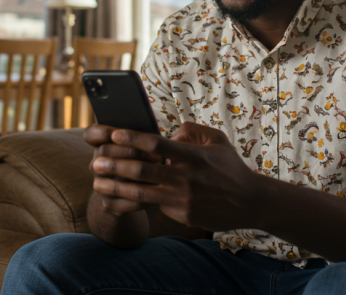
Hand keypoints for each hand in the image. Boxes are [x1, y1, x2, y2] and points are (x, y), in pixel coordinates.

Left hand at [91, 122, 260, 230]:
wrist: (250, 202)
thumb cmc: (230, 167)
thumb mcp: (216, 140)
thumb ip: (190, 131)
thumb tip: (167, 135)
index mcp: (193, 155)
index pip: (157, 145)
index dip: (133, 138)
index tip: (113, 134)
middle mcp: (185, 177)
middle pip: (142, 170)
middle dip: (115, 165)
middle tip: (96, 162)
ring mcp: (183, 199)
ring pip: (141, 193)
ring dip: (116, 188)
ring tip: (97, 184)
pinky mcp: (182, 215)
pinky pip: (155, 205)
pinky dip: (135, 201)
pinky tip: (117, 199)